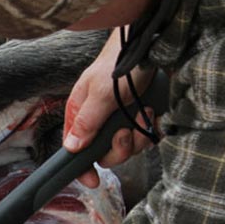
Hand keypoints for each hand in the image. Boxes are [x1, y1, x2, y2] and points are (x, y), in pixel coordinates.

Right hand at [63, 30, 157, 188]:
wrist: (153, 42)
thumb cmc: (120, 61)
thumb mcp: (100, 94)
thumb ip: (86, 122)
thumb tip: (71, 148)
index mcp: (81, 114)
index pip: (76, 149)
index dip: (83, 167)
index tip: (93, 180)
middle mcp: (100, 120)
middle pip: (105, 154)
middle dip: (119, 148)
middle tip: (125, 132)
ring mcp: (122, 119)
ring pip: (128, 147)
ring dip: (138, 135)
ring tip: (142, 114)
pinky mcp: (142, 116)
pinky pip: (146, 137)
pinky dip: (150, 128)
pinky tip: (150, 112)